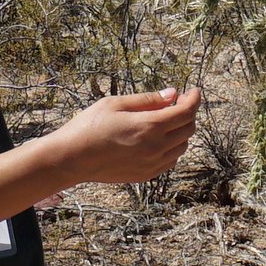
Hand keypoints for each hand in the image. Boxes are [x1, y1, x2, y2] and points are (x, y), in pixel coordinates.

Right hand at [42, 87, 201, 187]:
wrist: (70, 158)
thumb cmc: (89, 126)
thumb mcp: (116, 104)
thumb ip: (148, 100)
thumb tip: (173, 94)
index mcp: (150, 126)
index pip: (186, 112)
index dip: (194, 99)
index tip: (193, 91)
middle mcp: (156, 148)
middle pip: (188, 129)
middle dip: (188, 113)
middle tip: (178, 102)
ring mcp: (152, 164)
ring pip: (182, 146)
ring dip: (181, 131)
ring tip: (167, 119)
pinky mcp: (146, 175)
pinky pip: (170, 160)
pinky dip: (173, 148)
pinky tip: (159, 139)